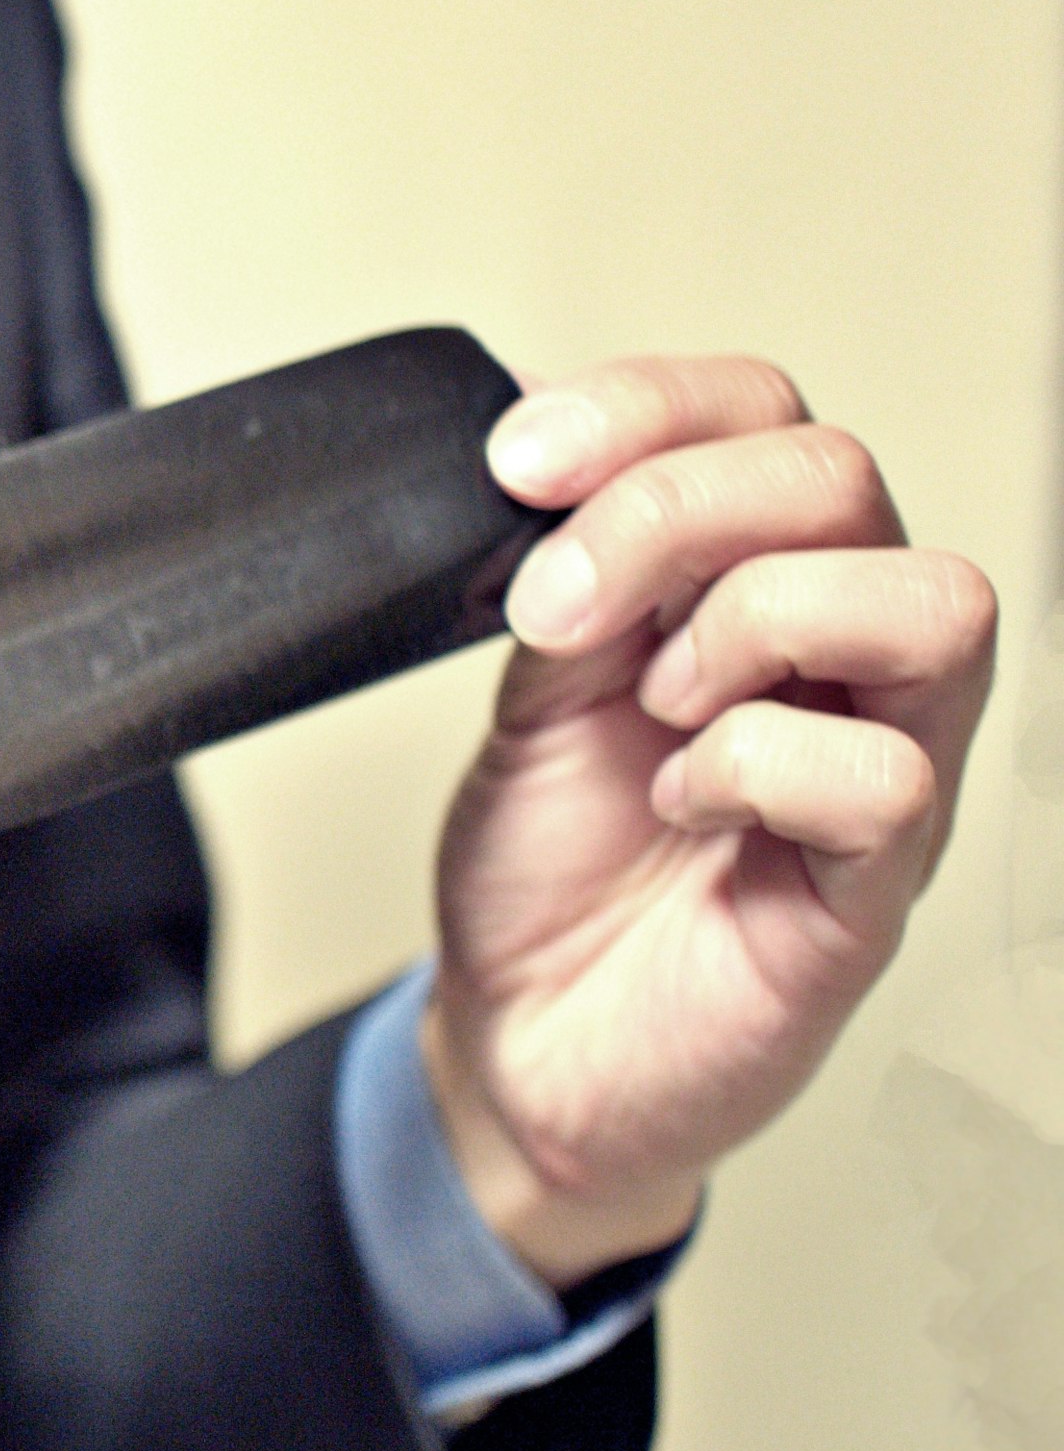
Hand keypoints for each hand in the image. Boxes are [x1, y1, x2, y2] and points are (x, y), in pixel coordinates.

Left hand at [424, 356, 995, 1286]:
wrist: (520, 1046)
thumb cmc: (548, 871)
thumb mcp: (527, 692)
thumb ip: (562, 576)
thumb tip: (547, 444)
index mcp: (757, 580)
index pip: (764, 412)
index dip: (646, 404)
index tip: (517, 462)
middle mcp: (843, 655)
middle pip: (843, 475)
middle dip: (670, 509)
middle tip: (556, 607)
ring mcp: (883, 763)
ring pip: (932, 600)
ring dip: (752, 622)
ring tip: (652, 703)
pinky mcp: (878, 883)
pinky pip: (888, 773)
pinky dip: (753, 766)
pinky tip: (680, 804)